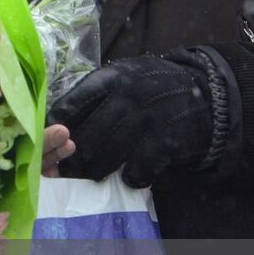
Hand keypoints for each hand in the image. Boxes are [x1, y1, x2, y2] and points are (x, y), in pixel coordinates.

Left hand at [47, 51, 224, 187]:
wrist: (206, 94)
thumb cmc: (154, 87)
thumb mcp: (123, 76)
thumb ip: (93, 94)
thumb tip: (55, 122)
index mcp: (109, 79)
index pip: (68, 108)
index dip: (52, 131)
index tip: (47, 144)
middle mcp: (125, 98)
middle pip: (82, 140)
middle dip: (68, 162)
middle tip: (60, 172)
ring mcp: (145, 121)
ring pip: (103, 159)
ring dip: (93, 172)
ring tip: (91, 173)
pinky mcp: (164, 144)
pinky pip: (135, 173)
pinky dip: (131, 178)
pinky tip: (132, 174)